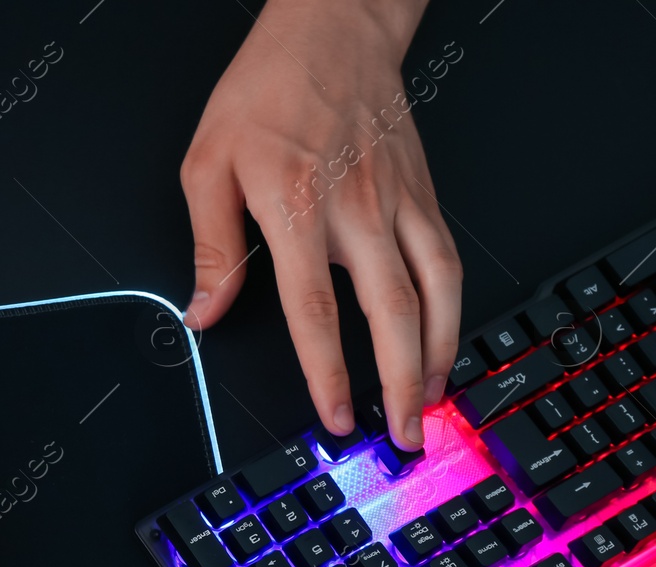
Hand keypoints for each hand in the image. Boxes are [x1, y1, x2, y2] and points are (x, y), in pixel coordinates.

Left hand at [180, 0, 460, 450]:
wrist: (333, 27)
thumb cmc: (268, 90)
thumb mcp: (207, 165)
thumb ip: (210, 249)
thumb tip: (201, 313)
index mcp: (297, 207)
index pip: (315, 312)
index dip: (329, 375)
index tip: (336, 418)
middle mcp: (358, 209)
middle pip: (394, 314)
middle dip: (400, 385)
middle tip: (404, 436)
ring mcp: (400, 201)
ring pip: (438, 292)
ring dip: (437, 355)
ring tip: (428, 402)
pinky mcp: (425, 193)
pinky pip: (449, 262)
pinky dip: (454, 310)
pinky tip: (443, 341)